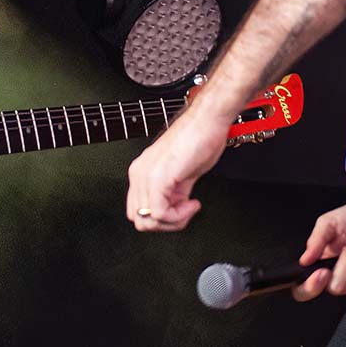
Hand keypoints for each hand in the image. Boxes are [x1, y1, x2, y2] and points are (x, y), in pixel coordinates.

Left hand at [126, 109, 230, 231]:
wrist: (207, 122)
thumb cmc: (199, 139)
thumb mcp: (182, 174)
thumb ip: (173, 193)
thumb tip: (175, 210)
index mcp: (141, 172)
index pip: (138, 212)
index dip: (162, 219)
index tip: (181, 209)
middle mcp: (139, 173)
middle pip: (140, 221)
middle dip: (166, 224)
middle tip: (185, 211)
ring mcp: (146, 176)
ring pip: (148, 221)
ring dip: (174, 221)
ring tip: (190, 206)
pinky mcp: (158, 178)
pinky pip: (160, 213)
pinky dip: (179, 216)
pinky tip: (192, 203)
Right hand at [292, 200, 345, 300]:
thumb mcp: (327, 223)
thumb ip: (315, 241)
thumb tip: (304, 260)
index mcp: (314, 263)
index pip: (301, 287)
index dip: (307, 287)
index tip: (320, 272)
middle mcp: (329, 274)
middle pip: (322, 290)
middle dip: (328, 277)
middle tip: (331, 266)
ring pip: (340, 286)